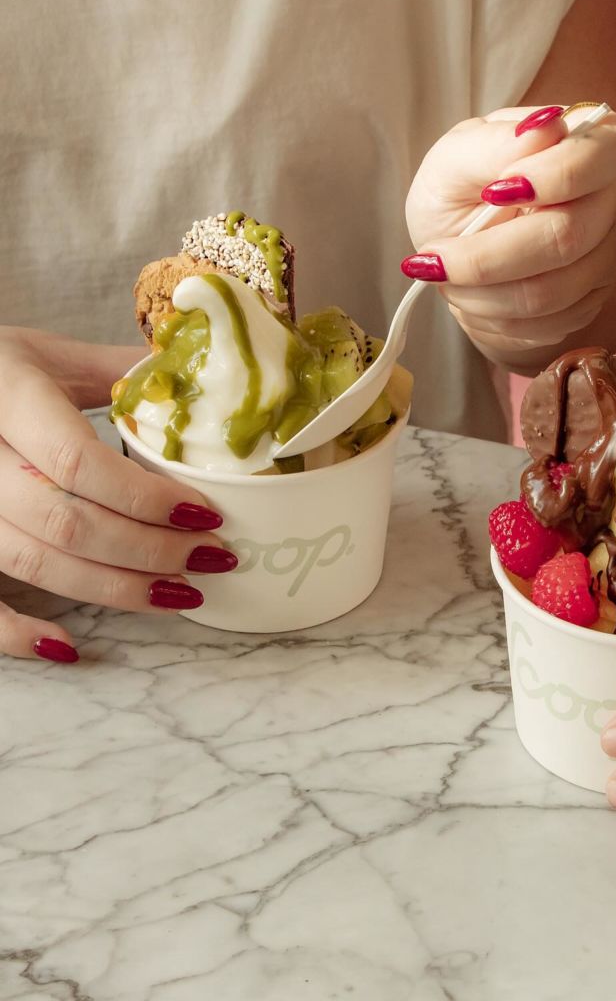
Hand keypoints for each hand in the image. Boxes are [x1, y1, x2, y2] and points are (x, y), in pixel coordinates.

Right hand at [0, 327, 236, 662]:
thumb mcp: (48, 354)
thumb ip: (119, 371)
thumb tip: (206, 384)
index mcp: (5, 394)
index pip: (77, 461)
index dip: (146, 499)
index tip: (204, 514)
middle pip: (64, 522)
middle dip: (149, 550)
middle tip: (209, 557)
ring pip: (32, 563)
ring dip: (113, 589)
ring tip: (180, 592)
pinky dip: (15, 634)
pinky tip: (68, 647)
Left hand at [404, 105, 615, 366]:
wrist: (461, 243)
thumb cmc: (462, 188)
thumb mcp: (454, 156)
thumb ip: (491, 142)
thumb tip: (545, 126)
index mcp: (595, 141)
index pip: (600, 158)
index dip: (550, 178)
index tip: (492, 193)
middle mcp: (613, 201)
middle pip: (567, 237)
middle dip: (486, 256)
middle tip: (432, 257)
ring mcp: (607, 258)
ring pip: (549, 292)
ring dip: (480, 292)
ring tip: (443, 275)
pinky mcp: (590, 304)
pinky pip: (542, 326)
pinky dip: (489, 317)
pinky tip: (468, 295)